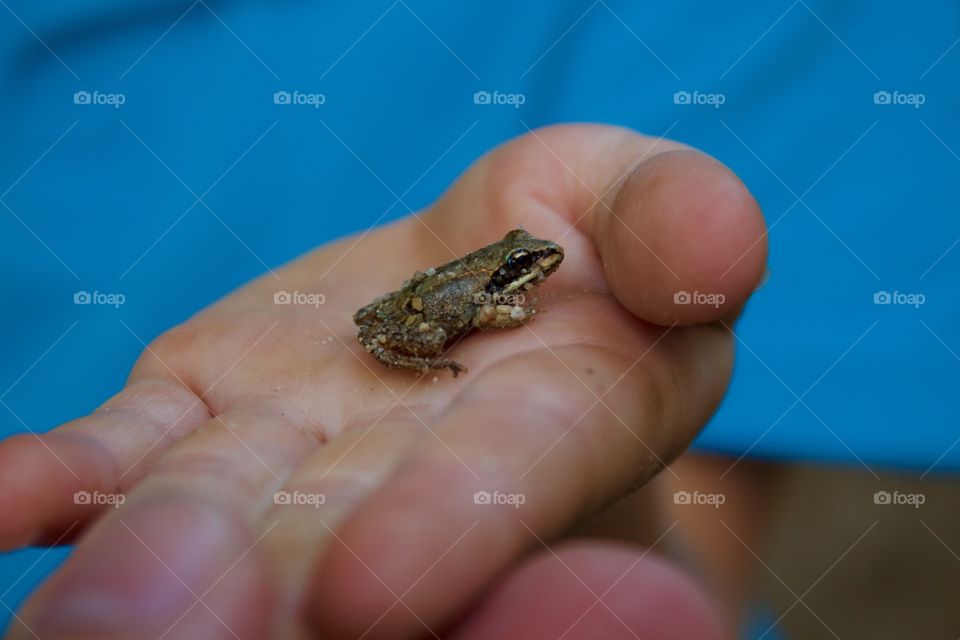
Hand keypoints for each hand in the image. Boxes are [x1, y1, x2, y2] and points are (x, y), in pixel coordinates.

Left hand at [1, 124, 765, 638]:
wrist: (489, 280)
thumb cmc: (591, 243)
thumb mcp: (648, 206)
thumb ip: (674, 222)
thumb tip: (710, 252)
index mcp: (553, 428)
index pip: (507, 484)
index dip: (452, 528)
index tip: (364, 591)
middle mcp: (412, 474)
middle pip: (339, 534)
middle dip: (268, 589)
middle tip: (157, 633)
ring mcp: (291, 455)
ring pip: (214, 512)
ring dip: (145, 564)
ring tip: (84, 615)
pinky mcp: (197, 420)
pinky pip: (118, 457)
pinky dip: (54, 484)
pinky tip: (0, 501)